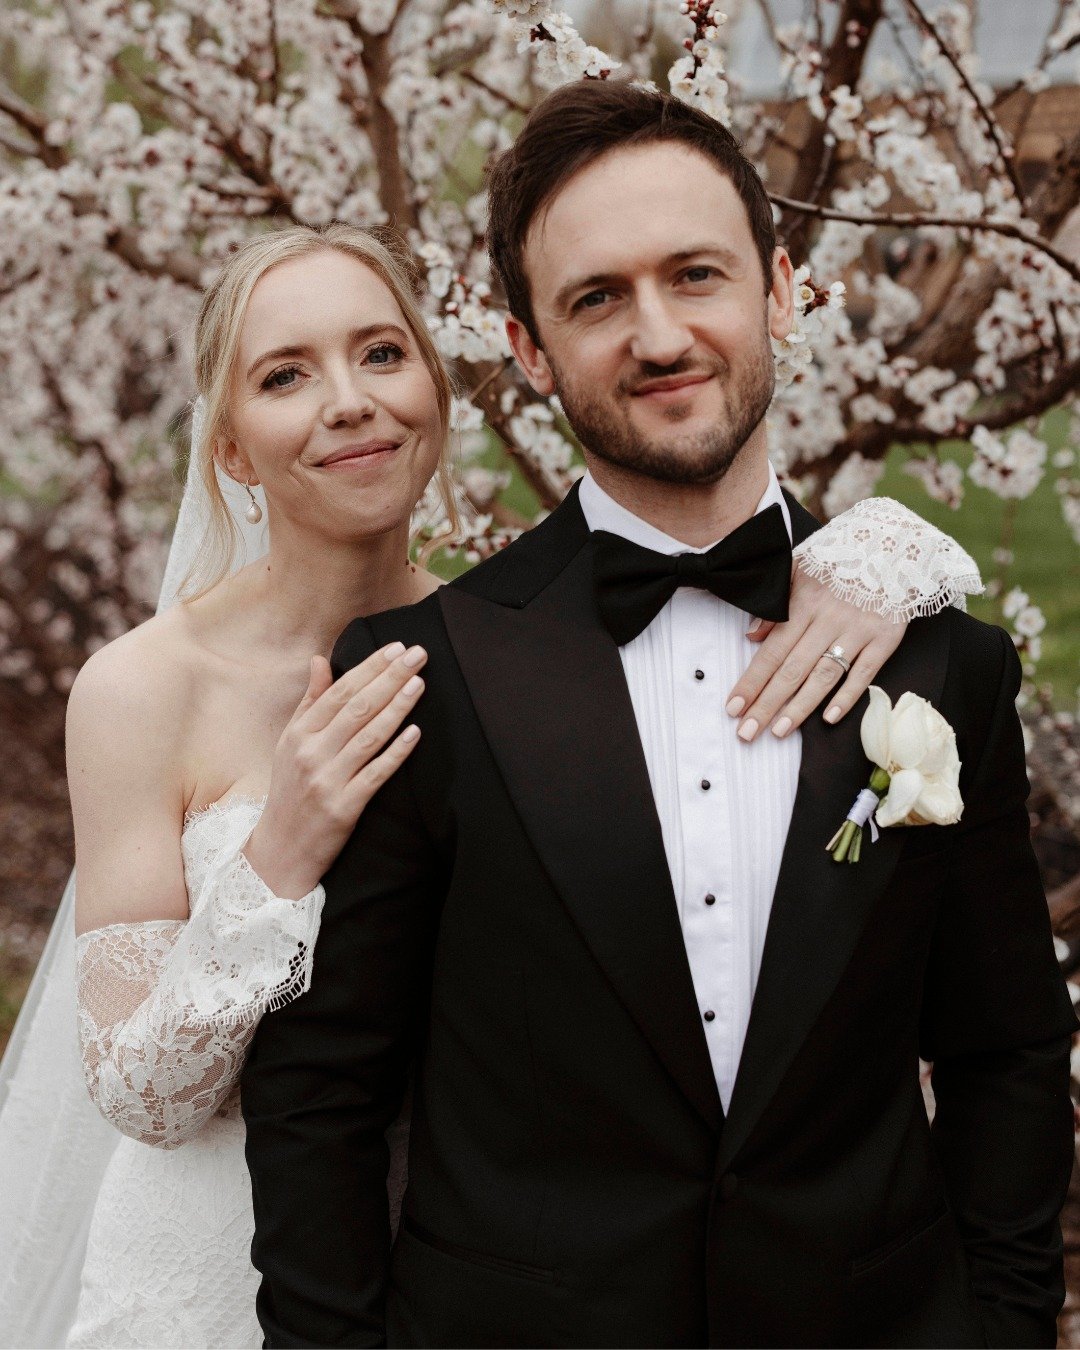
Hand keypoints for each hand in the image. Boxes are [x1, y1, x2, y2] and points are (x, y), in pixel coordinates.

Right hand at [244, 642, 425, 896]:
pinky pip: (376, 774)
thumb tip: (320, 659)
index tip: (396, 649)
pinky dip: (396, 752)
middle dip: (390, 677)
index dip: (370, 667)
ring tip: (419, 683)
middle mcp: (311, 753)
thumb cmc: (290, 790)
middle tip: (418, 655)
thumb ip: (309, 702)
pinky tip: (415, 732)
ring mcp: (327, 780)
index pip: (340, 692)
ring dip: (397, 707)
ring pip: (369, 736)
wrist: (280, 850)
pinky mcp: (344, 807)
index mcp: (299, 733)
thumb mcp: (290, 743)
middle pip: (357, 708)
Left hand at [725, 567, 907, 742]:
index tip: (733, 708)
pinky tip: (829, 718)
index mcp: (803, 603)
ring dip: (800, 707)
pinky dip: (847, 696)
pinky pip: (865, 673)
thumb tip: (752, 635)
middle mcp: (828, 620)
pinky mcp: (885, 638)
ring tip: (778, 731)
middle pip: (792, 670)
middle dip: (767, 704)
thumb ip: (775, 603)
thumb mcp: (799, 568)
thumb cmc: (841, 560)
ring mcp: (858, 630)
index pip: (771, 651)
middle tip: (747, 732)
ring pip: (824, 676)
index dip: (751, 682)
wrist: (894, 546)